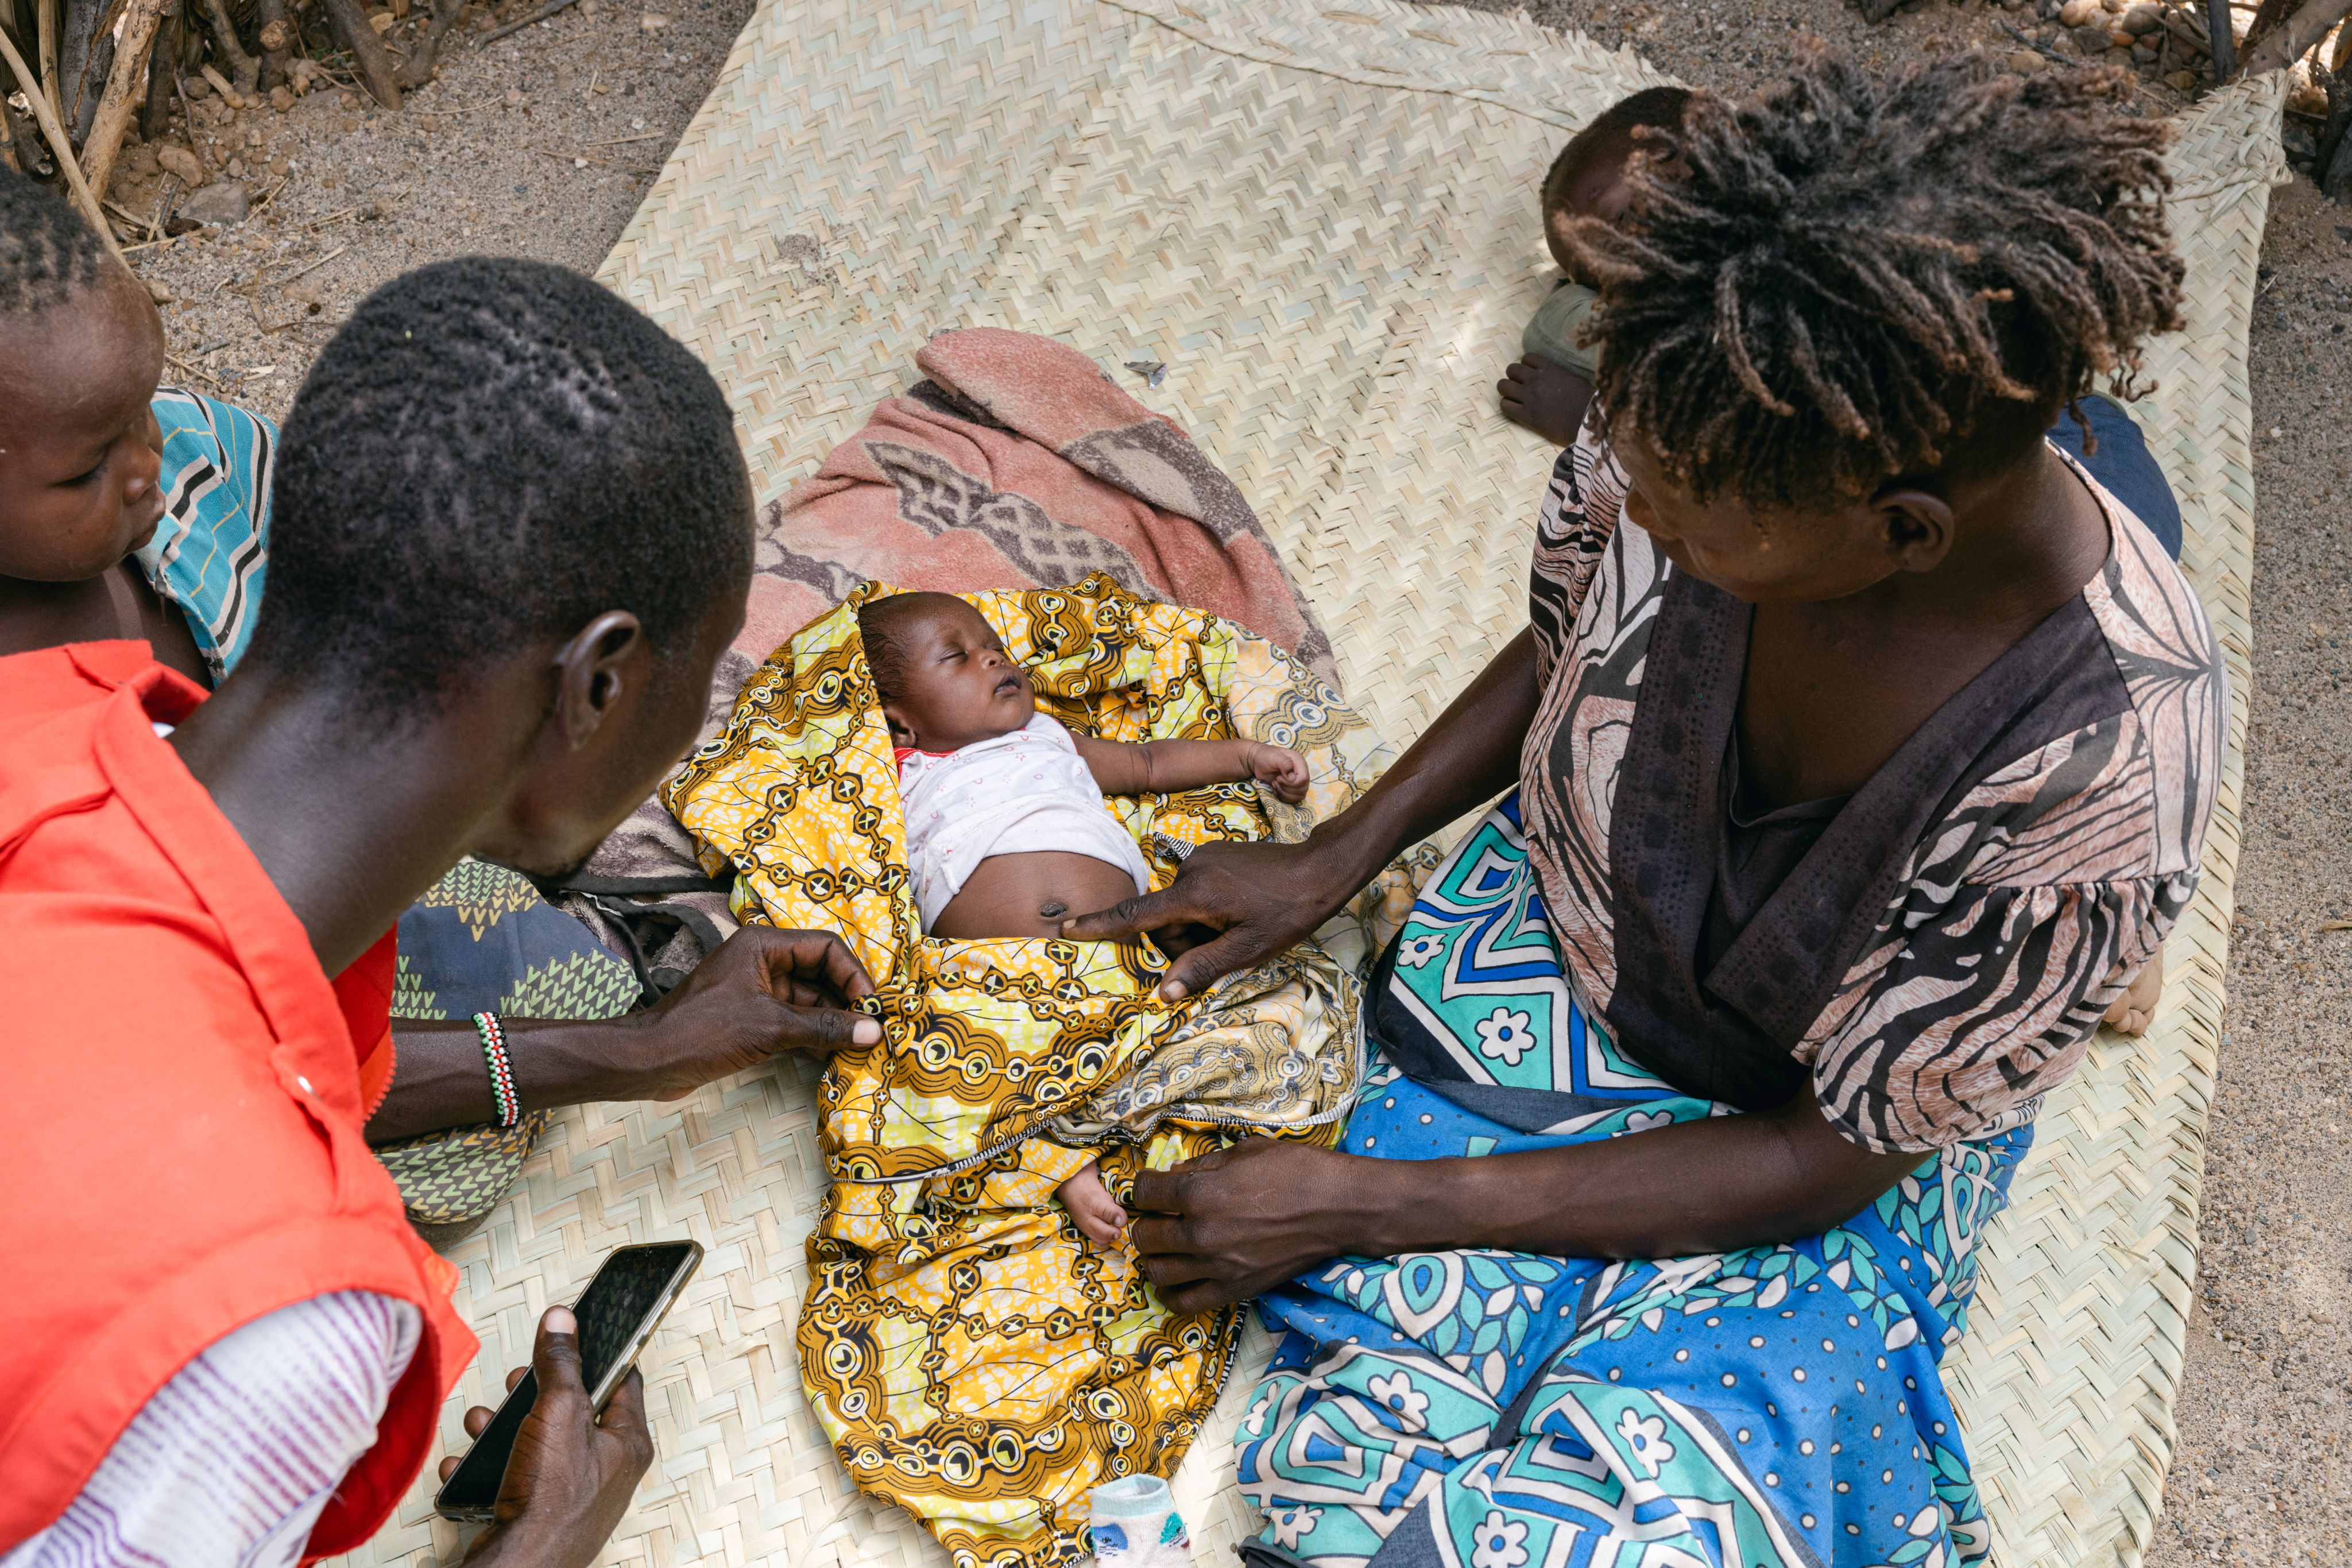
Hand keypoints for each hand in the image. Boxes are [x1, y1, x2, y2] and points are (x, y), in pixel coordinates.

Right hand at [442, 1306, 653, 1567]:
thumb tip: (562, 1321)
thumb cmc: (552, 1500)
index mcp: (626, 1442)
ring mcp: (571, 1493)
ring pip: (536, 1441)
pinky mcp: (538, 1512)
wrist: (518, 1565)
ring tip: (481, 1421)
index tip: (573, 1337)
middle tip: (519, 1383)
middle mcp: (605, 1468)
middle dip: (536, 1392)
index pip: (623, 1379)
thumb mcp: (560, 1412)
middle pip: (572, 1409)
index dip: (598, 1353)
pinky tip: (466, 1462)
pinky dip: (487, 1466)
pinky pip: (513, 1475)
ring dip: (502, 1427)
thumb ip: (561, 1363)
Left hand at [622, 926, 880, 1099]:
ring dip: (833, 1024)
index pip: (825, 947)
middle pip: (821, 974)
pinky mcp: (750, 1020)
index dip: (854, 975)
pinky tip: (834, 1058)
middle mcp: (762, 962)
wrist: (648, 1062)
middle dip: (847, 1002)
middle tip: (873, 1031)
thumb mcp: (769, 1027)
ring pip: (809, 1002)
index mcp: (763, 945)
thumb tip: (872, 1030)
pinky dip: (813, 1038)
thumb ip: (823, 1027)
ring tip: (859, 1048)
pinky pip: (793, 1023)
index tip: (872, 1006)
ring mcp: (756, 992)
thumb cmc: (701, 1031)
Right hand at [1061, 836, 1359, 1000]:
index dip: (1098, 924)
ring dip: (1199, 925)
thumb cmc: (1288, 911)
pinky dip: (1208, 909)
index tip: (1065, 928)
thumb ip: (1204, 966)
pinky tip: (1240, 910)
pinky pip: (1195, 891)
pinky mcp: (1213, 854)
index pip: (1136, 915)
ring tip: (1239, 926)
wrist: (1320, 868)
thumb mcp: (1249, 947)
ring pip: (1181, 908)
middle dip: (1185, 940)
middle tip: (1227, 945)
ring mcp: (1201, 859)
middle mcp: (1189, 869)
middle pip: (1164, 919)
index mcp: (1194, 894)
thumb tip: (1165, 992)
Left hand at [1128, 1140, 1398, 1311]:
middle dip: (1146, 1222)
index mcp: (1200, 1192)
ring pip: (1157, 1271)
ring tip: (1167, 1245)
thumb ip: (1203, 1165)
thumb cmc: (1295, 1170)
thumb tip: (1173, 1175)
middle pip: (1144, 1235)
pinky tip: (1175, 1278)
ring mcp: (1217, 1266)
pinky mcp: (1235, 1289)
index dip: (1144, 1187)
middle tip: (1160, 1216)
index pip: (1143, 1193)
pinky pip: (1185, 1302)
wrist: (1338, 1208)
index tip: (1153, 1187)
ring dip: (1155, 1256)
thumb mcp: (1245, 1152)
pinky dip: (1171, 1293)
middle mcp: (1201, 1233)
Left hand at [1245, 742, 1309, 803]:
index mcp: (1299, 762)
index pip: (1304, 778)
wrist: (1257, 761)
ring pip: (1300, 796)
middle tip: (1276, 780)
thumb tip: (1292, 778)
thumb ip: (1285, 764)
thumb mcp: (1274, 757)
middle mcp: (1301, 772)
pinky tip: (1276, 788)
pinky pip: (1294, 799)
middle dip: (1287, 788)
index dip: (1291, 783)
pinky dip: (1283, 797)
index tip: (1279, 777)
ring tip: (1275, 783)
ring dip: (1285, 793)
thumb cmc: (1265, 756)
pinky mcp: (1291, 789)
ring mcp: (1297, 781)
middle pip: (1303, 789)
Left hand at [1496, 355, 1594, 446]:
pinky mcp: (1526, 415)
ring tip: (1514, 398)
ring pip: (1503, 386)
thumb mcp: (1574, 379)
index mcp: (1549, 369)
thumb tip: (1553, 376)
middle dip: (1513, 377)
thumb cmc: (1587, 401)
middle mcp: (1536, 380)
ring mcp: (1529, 397)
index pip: (1527, 358)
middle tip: (1519, 387)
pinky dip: (1507, 406)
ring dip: (1506, 390)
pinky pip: (1505, 406)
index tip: (1529, 374)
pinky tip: (1515, 410)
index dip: (1525, 366)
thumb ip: (1558, 375)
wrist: (1588, 420)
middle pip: (1511, 370)